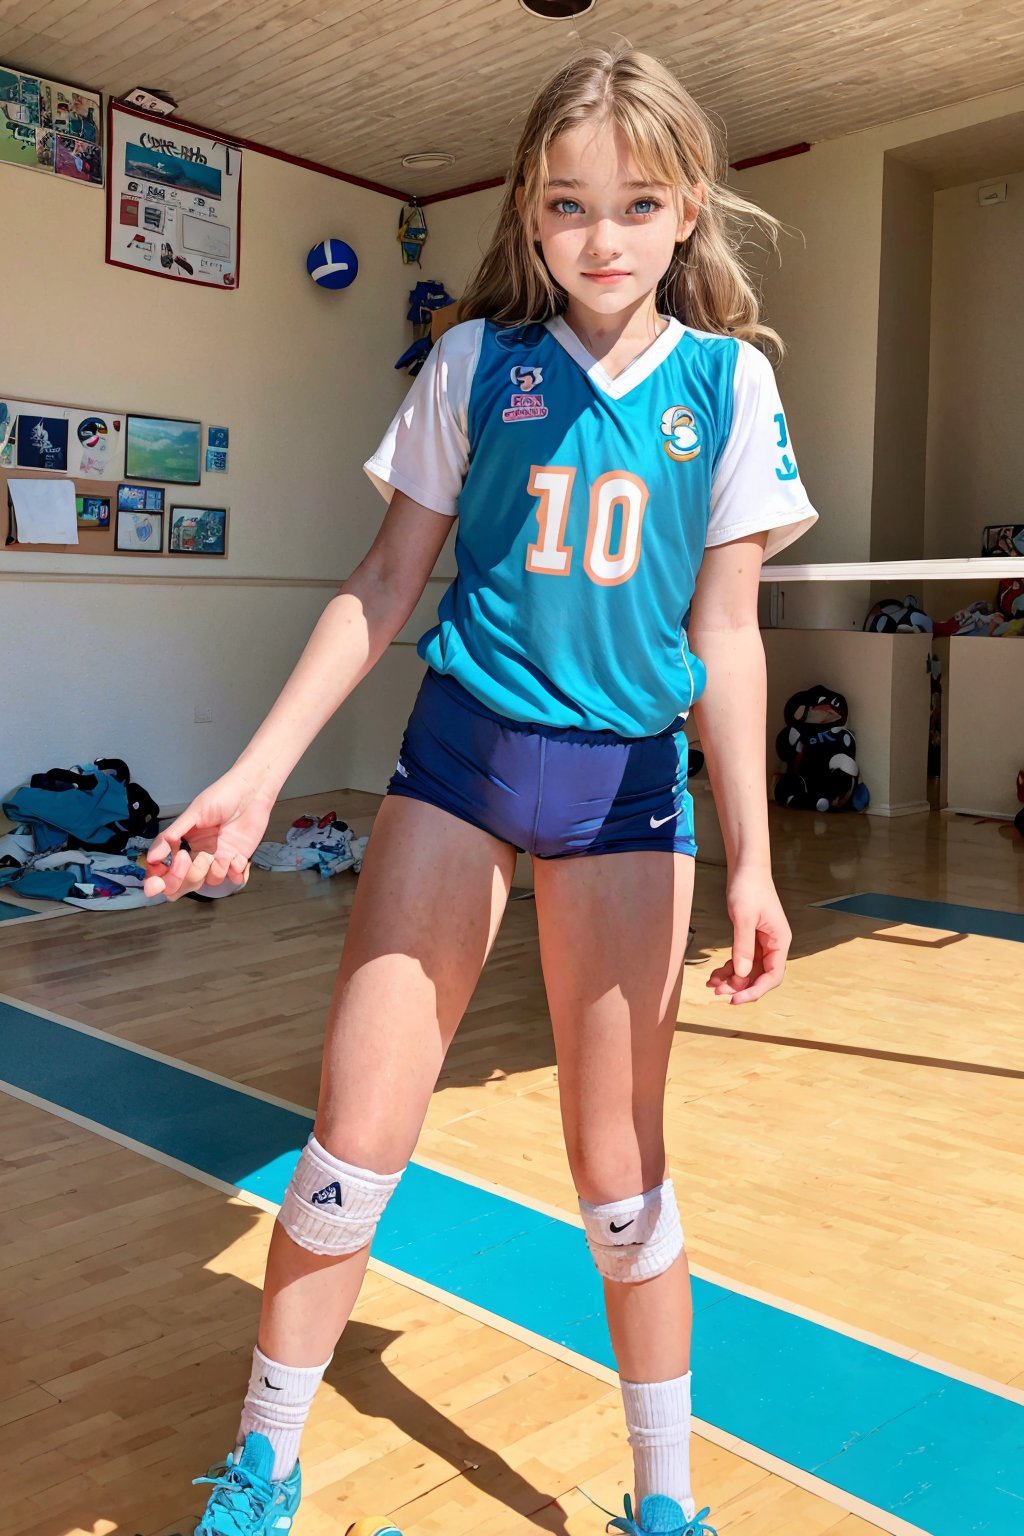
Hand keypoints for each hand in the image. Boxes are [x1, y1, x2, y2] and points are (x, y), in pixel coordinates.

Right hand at [143, 769, 273, 899]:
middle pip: (187, 882)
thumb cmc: (223, 795)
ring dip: (216, 871)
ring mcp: (220, 857)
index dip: (163, 879)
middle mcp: (201, 853)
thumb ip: (173, 835)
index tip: (161, 879)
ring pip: (211, 881)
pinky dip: (236, 872)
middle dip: (187, 877)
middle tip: (194, 859)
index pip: (168, 870)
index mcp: (186, 843)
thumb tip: (153, 856)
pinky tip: (237, 858)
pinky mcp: (238, 858)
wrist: (252, 790)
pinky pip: (234, 877)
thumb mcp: (194, 813)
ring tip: (223, 853)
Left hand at [706, 869, 790, 1004]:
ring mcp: (762, 943)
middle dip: (739, 987)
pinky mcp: (750, 939)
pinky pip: (741, 960)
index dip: (755, 991)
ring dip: (731, 979)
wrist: (746, 869)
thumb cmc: (749, 888)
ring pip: (748, 970)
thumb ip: (743, 946)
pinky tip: (714, 974)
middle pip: (759, 976)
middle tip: (717, 991)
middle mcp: (773, 945)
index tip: (735, 999)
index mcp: (779, 941)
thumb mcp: (743, 918)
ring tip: (712, 984)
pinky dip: (729, 968)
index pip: (772, 976)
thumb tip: (741, 974)